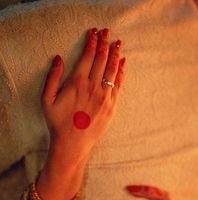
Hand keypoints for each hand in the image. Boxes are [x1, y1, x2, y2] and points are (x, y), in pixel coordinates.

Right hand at [41, 27, 125, 164]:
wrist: (73, 143)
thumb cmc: (58, 122)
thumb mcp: (46, 99)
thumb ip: (52, 77)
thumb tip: (58, 58)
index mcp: (77, 82)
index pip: (88, 56)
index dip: (92, 42)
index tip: (94, 33)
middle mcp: (93, 86)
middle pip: (101, 60)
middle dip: (105, 43)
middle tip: (107, 32)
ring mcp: (104, 96)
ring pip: (112, 70)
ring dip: (115, 55)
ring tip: (118, 43)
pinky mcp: (112, 106)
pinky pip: (119, 85)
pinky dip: (122, 72)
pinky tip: (123, 63)